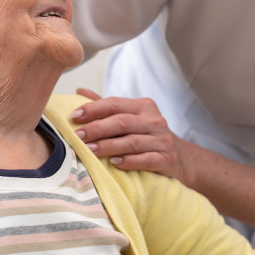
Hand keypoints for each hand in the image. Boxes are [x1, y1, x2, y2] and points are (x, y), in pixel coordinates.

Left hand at [71, 88, 192, 183]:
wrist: (181, 157)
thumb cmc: (146, 135)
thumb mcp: (131, 117)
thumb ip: (107, 106)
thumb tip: (80, 90)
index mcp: (143, 106)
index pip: (115, 104)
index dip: (93, 109)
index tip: (74, 116)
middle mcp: (154, 121)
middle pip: (122, 122)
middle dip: (97, 129)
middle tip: (77, 136)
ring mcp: (162, 140)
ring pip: (131, 142)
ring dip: (108, 146)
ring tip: (89, 151)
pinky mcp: (166, 159)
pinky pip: (146, 159)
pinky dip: (129, 161)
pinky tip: (114, 163)